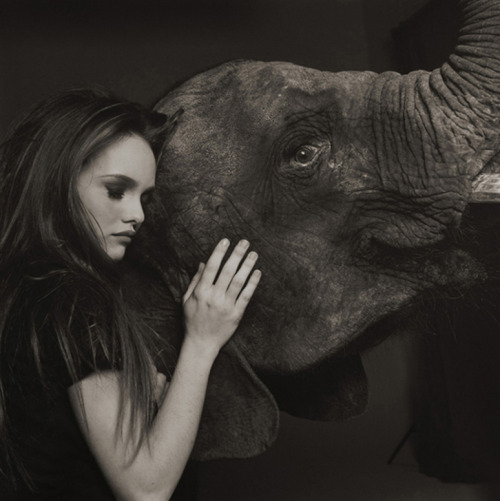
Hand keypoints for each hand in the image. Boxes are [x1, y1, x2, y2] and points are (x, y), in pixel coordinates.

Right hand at [182, 239, 260, 354]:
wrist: (201, 343)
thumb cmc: (192, 320)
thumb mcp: (187, 299)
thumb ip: (195, 280)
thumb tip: (203, 262)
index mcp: (201, 292)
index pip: (211, 267)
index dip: (219, 253)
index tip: (226, 240)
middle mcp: (214, 297)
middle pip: (228, 271)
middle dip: (237, 254)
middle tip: (245, 242)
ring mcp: (226, 306)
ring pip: (239, 281)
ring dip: (247, 266)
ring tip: (254, 254)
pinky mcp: (236, 314)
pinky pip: (246, 296)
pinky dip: (252, 283)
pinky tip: (257, 272)